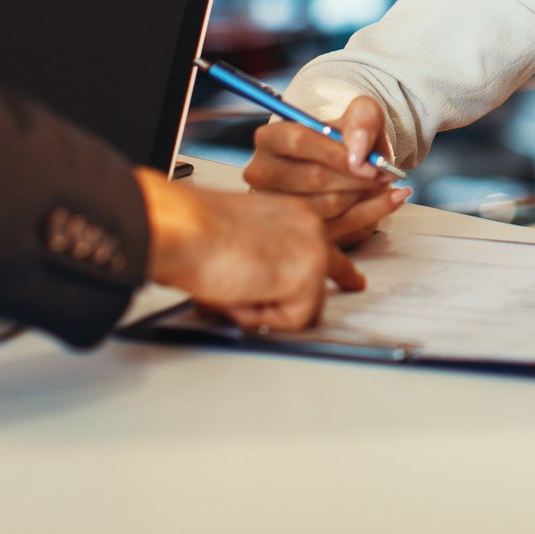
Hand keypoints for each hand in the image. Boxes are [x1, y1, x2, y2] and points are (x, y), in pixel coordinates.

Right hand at [136, 172, 368, 329]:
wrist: (181, 229)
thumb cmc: (193, 232)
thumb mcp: (241, 241)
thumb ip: (265, 260)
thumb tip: (265, 290)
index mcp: (293, 212)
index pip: (326, 247)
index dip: (340, 272)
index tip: (353, 283)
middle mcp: (310, 225)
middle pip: (319, 285)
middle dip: (284, 303)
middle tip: (254, 299)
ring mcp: (314, 248)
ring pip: (303, 307)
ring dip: (263, 309)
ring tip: (231, 287)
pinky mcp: (307, 275)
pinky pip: (292, 321)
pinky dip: (259, 317)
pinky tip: (238, 293)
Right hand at [243, 96, 410, 245]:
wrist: (350, 162)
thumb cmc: (348, 137)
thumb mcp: (361, 114)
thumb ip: (363, 119)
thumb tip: (357, 151)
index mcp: (271, 138)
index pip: (298, 141)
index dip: (337, 154)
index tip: (369, 163)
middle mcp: (264, 173)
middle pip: (312, 178)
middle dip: (355, 178)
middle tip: (383, 175)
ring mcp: (276, 206)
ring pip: (324, 207)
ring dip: (362, 196)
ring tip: (382, 184)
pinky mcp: (295, 231)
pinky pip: (337, 228)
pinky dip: (371, 213)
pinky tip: (392, 199)